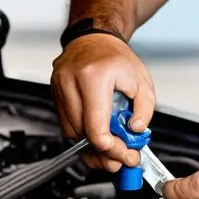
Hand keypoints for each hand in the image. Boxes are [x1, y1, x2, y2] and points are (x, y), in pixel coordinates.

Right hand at [51, 35, 155, 171]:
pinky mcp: (55, 94)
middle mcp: (71, 82)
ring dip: (91, 147)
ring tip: (111, 152)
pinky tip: (96, 140)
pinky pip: (66, 124)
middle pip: (82, 133)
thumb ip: (144, 109)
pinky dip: (81, 136)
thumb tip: (135, 132)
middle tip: (120, 160)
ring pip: (71, 132)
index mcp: (95, 76)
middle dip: (103, 152)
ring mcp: (59, 87)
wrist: (94, 38)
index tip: (123, 154)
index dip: (109, 148)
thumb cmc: (116, 57)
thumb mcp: (142, 81)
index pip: (95, 126)